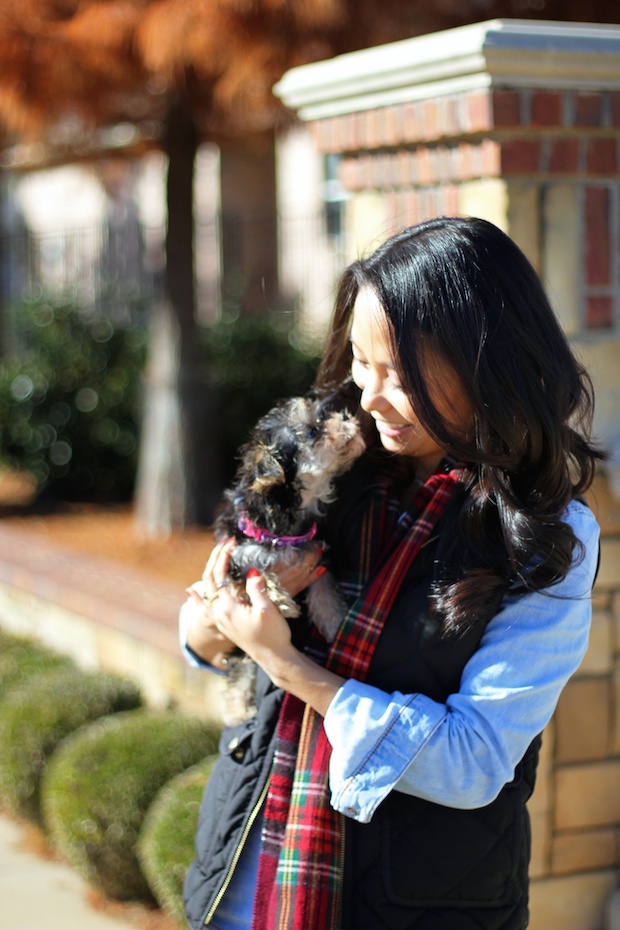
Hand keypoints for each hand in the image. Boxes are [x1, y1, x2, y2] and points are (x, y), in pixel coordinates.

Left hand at [201, 539, 344, 715]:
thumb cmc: (273, 635)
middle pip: (210, 580)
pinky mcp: (225, 624)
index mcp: (228, 607)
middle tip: (225, 543)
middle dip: (216, 559)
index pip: (220, 574)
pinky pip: (205, 606)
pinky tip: (192, 592)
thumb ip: (256, 589)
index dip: (225, 556)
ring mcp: (220, 619)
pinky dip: (198, 597)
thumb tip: (251, 571)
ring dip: (211, 572)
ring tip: (216, 557)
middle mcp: (219, 613)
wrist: (274, 658)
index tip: (232, 542)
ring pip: (208, 590)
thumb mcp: (267, 610)